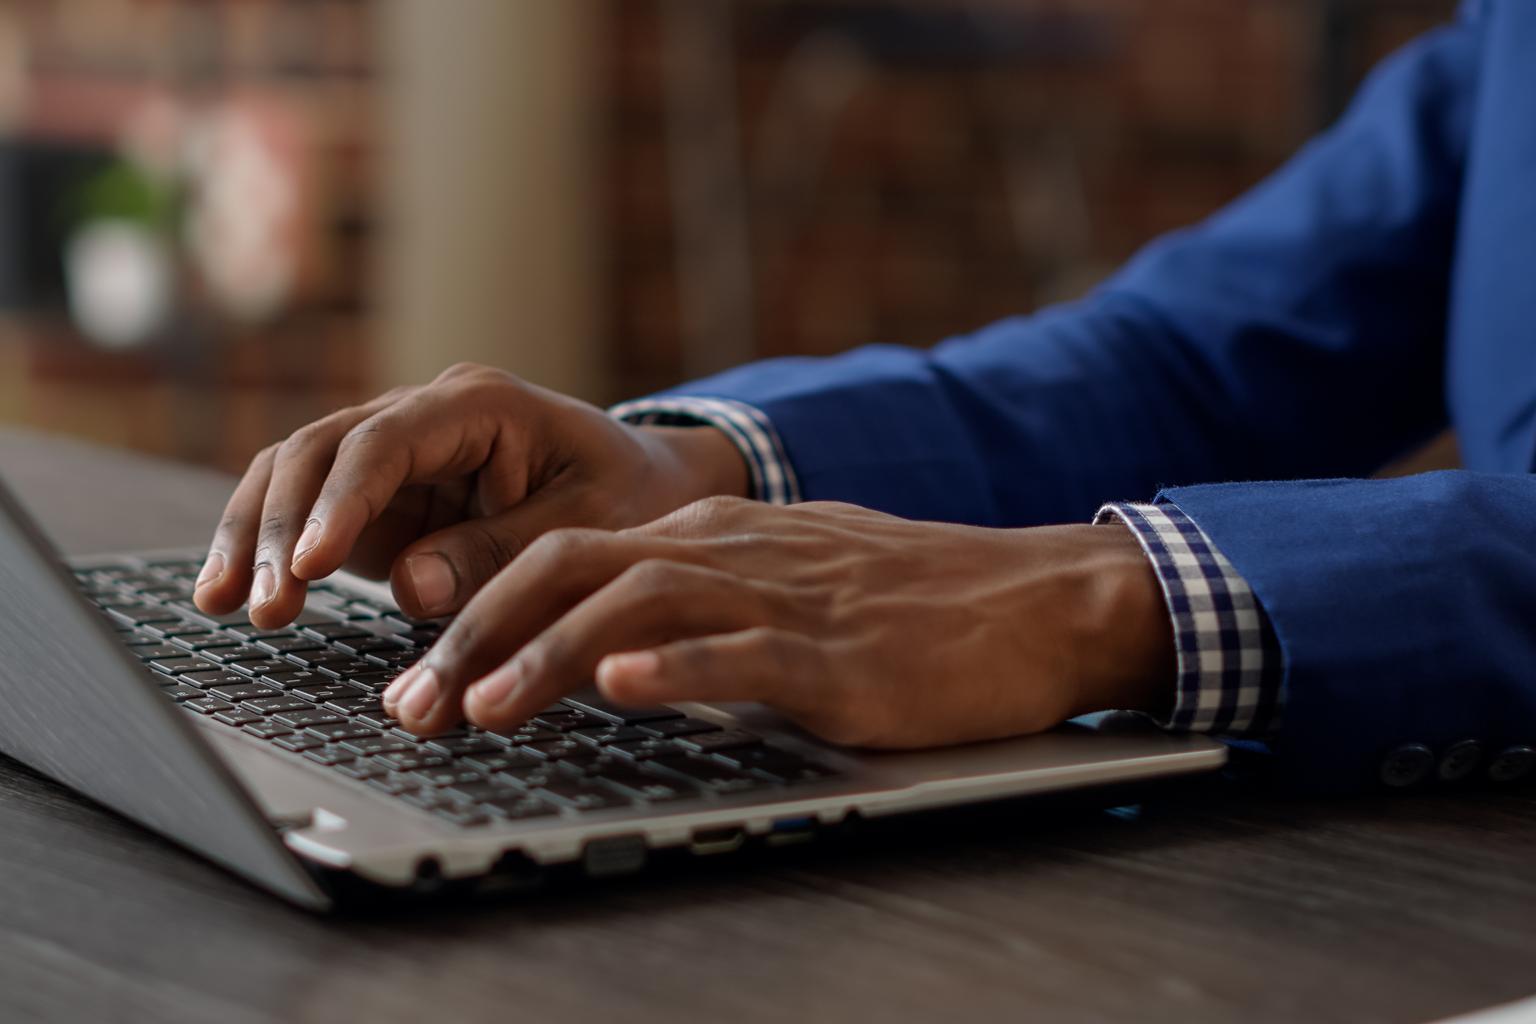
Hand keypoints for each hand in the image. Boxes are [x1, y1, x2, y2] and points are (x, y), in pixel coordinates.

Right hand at [192, 363, 749, 627]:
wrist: (642, 483)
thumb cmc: (624, 496)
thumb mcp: (585, 526)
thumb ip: (501, 551)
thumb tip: (411, 587)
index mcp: (479, 404)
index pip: (385, 443)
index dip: (340, 502)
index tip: (310, 564)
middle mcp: (423, 414)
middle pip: (320, 449)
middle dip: (281, 526)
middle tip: (268, 604)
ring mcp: (393, 450)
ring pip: (294, 471)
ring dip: (253, 534)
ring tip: (222, 603)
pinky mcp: (379, 495)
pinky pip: (304, 508)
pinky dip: (268, 546)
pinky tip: (231, 594)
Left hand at [382, 498, 1175, 746]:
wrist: (1023, 598)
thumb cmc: (899, 603)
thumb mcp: (775, 589)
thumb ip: (690, 610)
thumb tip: (601, 654)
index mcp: (705, 541)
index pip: (560, 560)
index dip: (475, 616)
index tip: (415, 680)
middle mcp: (726, 555)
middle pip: (571, 572)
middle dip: (478, 639)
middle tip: (411, 708)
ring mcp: (780, 598)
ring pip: (639, 606)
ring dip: (548, 656)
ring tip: (481, 707)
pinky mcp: (837, 653)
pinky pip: (743, 651)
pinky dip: (676, 664)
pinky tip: (623, 684)